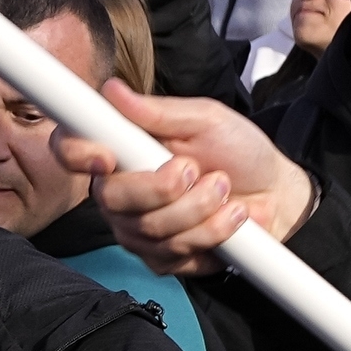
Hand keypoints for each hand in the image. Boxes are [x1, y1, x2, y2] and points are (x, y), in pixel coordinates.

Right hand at [70, 87, 313, 272]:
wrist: (278, 191)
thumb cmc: (238, 150)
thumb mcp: (206, 119)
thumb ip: (158, 111)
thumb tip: (113, 91)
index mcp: (121, 149)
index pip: (72, 150)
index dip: (77, 153)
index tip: (106, 157)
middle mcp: (119, 192)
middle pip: (112, 198)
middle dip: (163, 186)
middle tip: (198, 169)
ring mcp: (137, 229)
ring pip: (150, 228)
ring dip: (201, 206)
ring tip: (225, 187)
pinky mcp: (161, 259)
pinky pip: (175, 254)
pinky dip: (214, 232)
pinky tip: (232, 216)